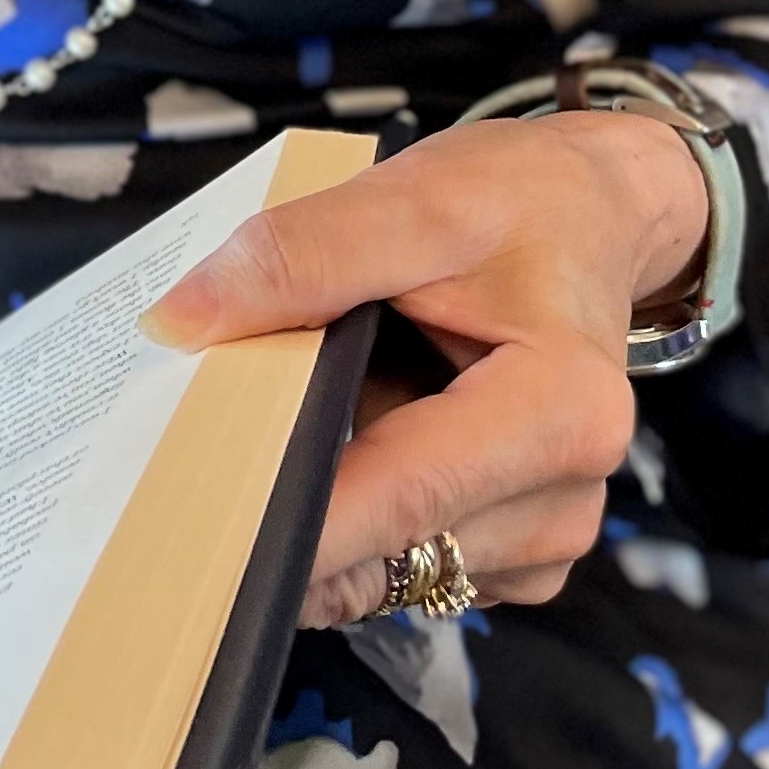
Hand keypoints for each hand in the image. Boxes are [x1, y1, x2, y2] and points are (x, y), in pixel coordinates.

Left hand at [140, 118, 709, 627]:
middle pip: (385, 546)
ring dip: (326, 508)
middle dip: (287, 514)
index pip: (397, 497)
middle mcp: (565, 496)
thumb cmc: (514, 202)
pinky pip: (404, 564)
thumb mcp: (413, 198)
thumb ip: (299, 255)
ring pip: (383, 569)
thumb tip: (178, 323)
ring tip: (318, 405)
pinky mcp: (517, 554)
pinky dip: (356, 516)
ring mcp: (544, 538)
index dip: (284, 523)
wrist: (590, 216)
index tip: (185, 535)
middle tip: (198, 460)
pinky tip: (358, 436)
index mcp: (562, 411)